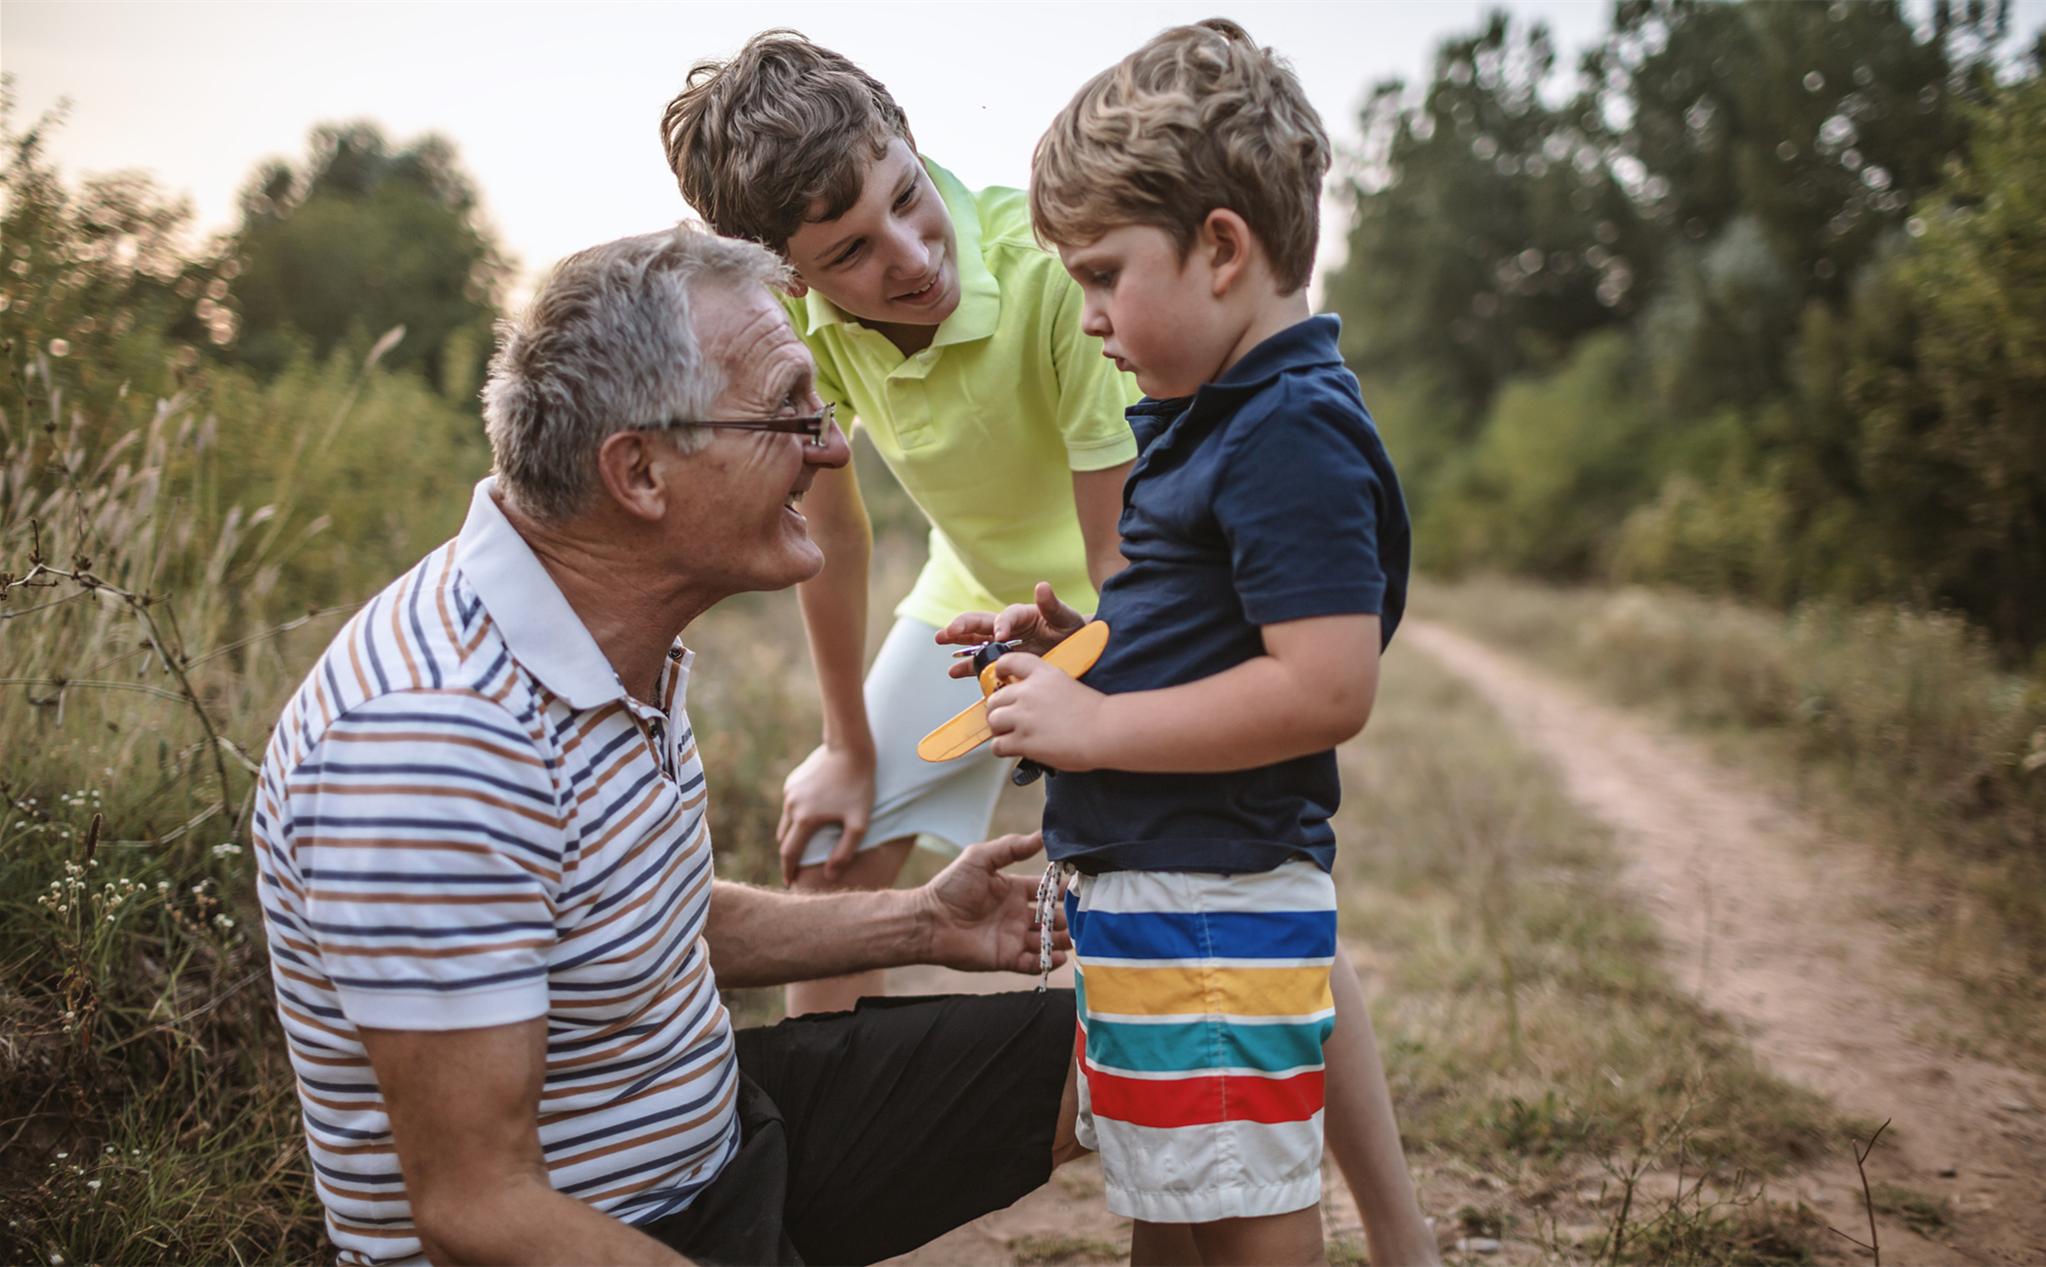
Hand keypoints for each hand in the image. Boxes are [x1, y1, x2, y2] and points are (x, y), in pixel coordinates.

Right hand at [777, 742, 875, 884]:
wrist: (850, 748)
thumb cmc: (859, 786)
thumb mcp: (859, 822)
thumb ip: (845, 852)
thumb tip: (829, 875)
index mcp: (804, 819)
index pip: (789, 854)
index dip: (788, 871)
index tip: (790, 884)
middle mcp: (791, 806)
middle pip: (783, 840)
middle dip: (789, 856)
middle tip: (797, 869)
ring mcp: (789, 792)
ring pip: (786, 822)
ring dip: (792, 835)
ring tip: (804, 845)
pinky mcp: (792, 781)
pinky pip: (791, 805)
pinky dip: (797, 816)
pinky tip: (811, 817)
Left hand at [917, 832, 1069, 972]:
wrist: (929, 921)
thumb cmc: (951, 886)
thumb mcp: (980, 858)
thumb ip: (1011, 847)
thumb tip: (1042, 835)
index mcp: (1013, 890)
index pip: (1046, 890)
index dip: (1063, 888)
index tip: (1083, 885)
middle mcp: (1017, 914)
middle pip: (1052, 917)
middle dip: (1069, 917)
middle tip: (1087, 916)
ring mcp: (1013, 937)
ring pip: (1047, 941)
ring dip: (1063, 940)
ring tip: (1077, 938)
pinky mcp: (1006, 958)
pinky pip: (1033, 962)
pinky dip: (1047, 961)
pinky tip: (1059, 957)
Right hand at [935, 582, 1085, 679]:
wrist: (1075, 648)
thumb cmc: (1069, 628)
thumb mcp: (1064, 616)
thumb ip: (1051, 604)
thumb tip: (1042, 586)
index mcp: (1021, 615)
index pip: (1006, 617)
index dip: (1001, 625)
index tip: (999, 636)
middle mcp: (1007, 627)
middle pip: (980, 623)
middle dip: (962, 626)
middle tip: (947, 632)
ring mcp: (1001, 644)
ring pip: (974, 641)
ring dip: (957, 642)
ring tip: (940, 641)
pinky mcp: (1001, 660)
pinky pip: (981, 663)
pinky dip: (967, 667)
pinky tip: (953, 671)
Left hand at [984, 653, 1105, 770]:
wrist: (1105, 731)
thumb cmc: (1095, 714)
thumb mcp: (1068, 686)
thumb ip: (1046, 688)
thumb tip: (1032, 701)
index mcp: (1043, 674)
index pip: (1009, 661)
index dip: (1000, 669)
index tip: (999, 675)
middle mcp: (1029, 692)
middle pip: (995, 698)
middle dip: (999, 710)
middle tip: (1008, 719)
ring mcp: (1023, 716)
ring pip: (993, 720)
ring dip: (999, 730)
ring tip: (1010, 735)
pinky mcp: (1023, 740)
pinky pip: (997, 745)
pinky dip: (1002, 749)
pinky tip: (1014, 749)